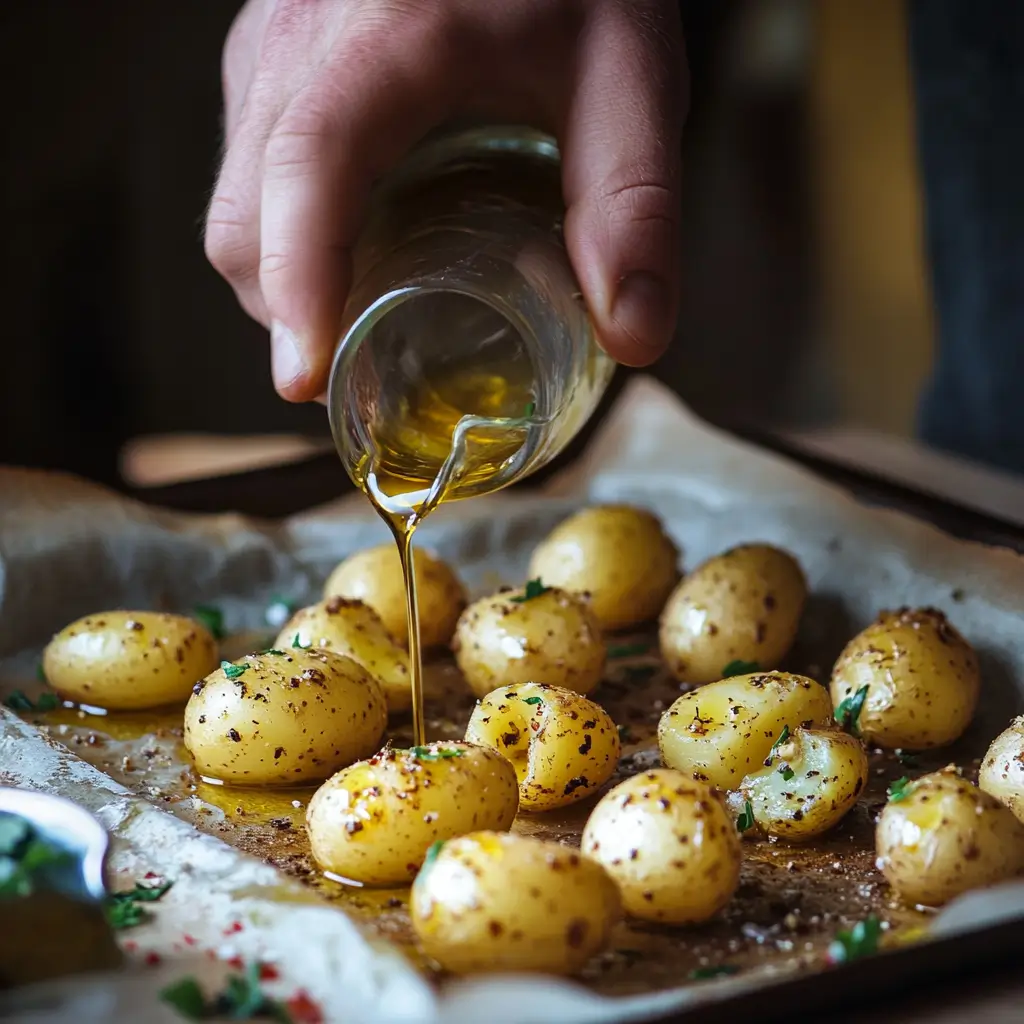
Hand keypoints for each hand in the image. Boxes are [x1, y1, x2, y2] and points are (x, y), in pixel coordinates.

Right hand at [206, 0, 687, 400]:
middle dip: (289, 310)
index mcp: (382, 36)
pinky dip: (285, 237)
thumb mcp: (627, 74)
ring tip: (362, 321)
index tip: (307, 378)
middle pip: (245, 215)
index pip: (309, 166)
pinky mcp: (271, 60)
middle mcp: (297, 40)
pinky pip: (249, 171)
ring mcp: (270, 48)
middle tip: (364, 371)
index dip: (298, 280)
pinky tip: (355, 252)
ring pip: (235, 201)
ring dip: (282, 282)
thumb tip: (635, 339)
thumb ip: (635, 205)